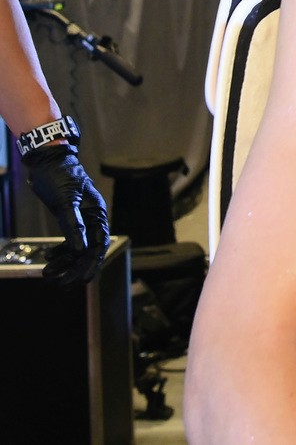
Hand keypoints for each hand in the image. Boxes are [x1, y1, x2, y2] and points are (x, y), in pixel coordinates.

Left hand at [25, 144, 108, 285]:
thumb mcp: (66, 201)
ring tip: (47, 275)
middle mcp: (92, 218)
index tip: (80, 281)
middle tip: (60, 285)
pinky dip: (59, 251)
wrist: (48, 160)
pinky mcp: (69, 217)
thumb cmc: (60, 176)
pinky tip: (47, 257)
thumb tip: (80, 249)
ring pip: (77, 247)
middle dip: (75, 268)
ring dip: (64, 262)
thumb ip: (74, 224)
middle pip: (89, 250)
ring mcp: (81, 218)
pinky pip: (68, 239)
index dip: (91, 264)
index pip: (100, 244)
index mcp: (98, 214)